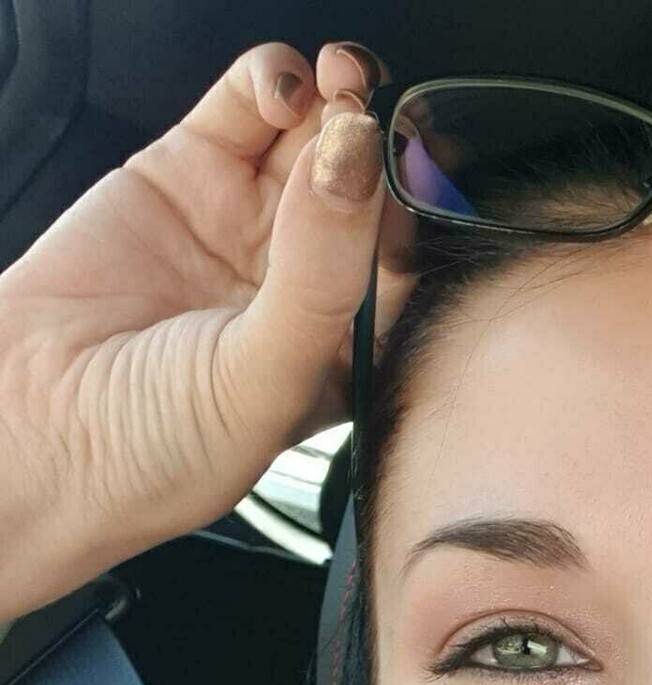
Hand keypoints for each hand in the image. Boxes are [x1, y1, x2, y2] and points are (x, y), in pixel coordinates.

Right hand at [0, 40, 416, 620]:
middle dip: (383, 147)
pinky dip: (273, 84)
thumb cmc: (156, 448)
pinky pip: (247, 109)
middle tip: (379, 121)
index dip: (420, 217)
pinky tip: (283, 92)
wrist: (36, 434)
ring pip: (316, 141)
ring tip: (340, 93)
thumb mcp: (263, 376)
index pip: (409, 268)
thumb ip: (321, 273)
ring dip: (339, 104)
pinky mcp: (189, 173)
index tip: (426, 179)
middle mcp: (305, 286)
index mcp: (346, 352)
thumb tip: (358, 162)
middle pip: (369, 193)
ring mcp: (249, 226)